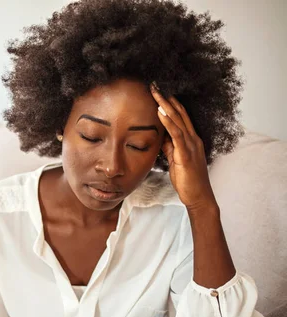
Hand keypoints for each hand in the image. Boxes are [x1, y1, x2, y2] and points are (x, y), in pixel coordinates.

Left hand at [150, 84, 216, 210]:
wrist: (198, 196)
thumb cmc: (187, 180)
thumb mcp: (175, 159)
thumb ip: (170, 146)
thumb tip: (161, 136)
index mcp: (191, 139)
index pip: (180, 116)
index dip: (170, 103)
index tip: (158, 91)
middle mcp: (193, 138)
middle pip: (179, 113)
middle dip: (167, 98)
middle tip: (155, 84)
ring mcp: (191, 145)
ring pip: (178, 120)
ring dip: (166, 105)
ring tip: (155, 92)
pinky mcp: (186, 154)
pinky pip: (176, 134)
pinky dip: (168, 122)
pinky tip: (160, 112)